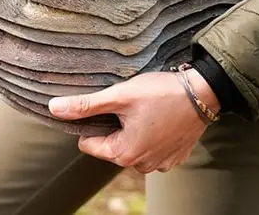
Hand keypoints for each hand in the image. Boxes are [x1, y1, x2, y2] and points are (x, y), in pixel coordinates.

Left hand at [49, 68, 220, 173]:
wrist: (204, 92)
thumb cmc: (160, 93)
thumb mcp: (118, 96)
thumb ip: (85, 105)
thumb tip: (54, 109)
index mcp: (124, 154)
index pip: (87, 144)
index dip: (91, 123)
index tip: (105, 107)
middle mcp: (142, 165)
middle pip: (108, 145)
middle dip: (112, 125)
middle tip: (127, 106)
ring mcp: (160, 163)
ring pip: (128, 145)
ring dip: (129, 129)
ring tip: (142, 110)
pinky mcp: (173, 156)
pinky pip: (149, 146)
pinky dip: (148, 133)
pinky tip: (156, 116)